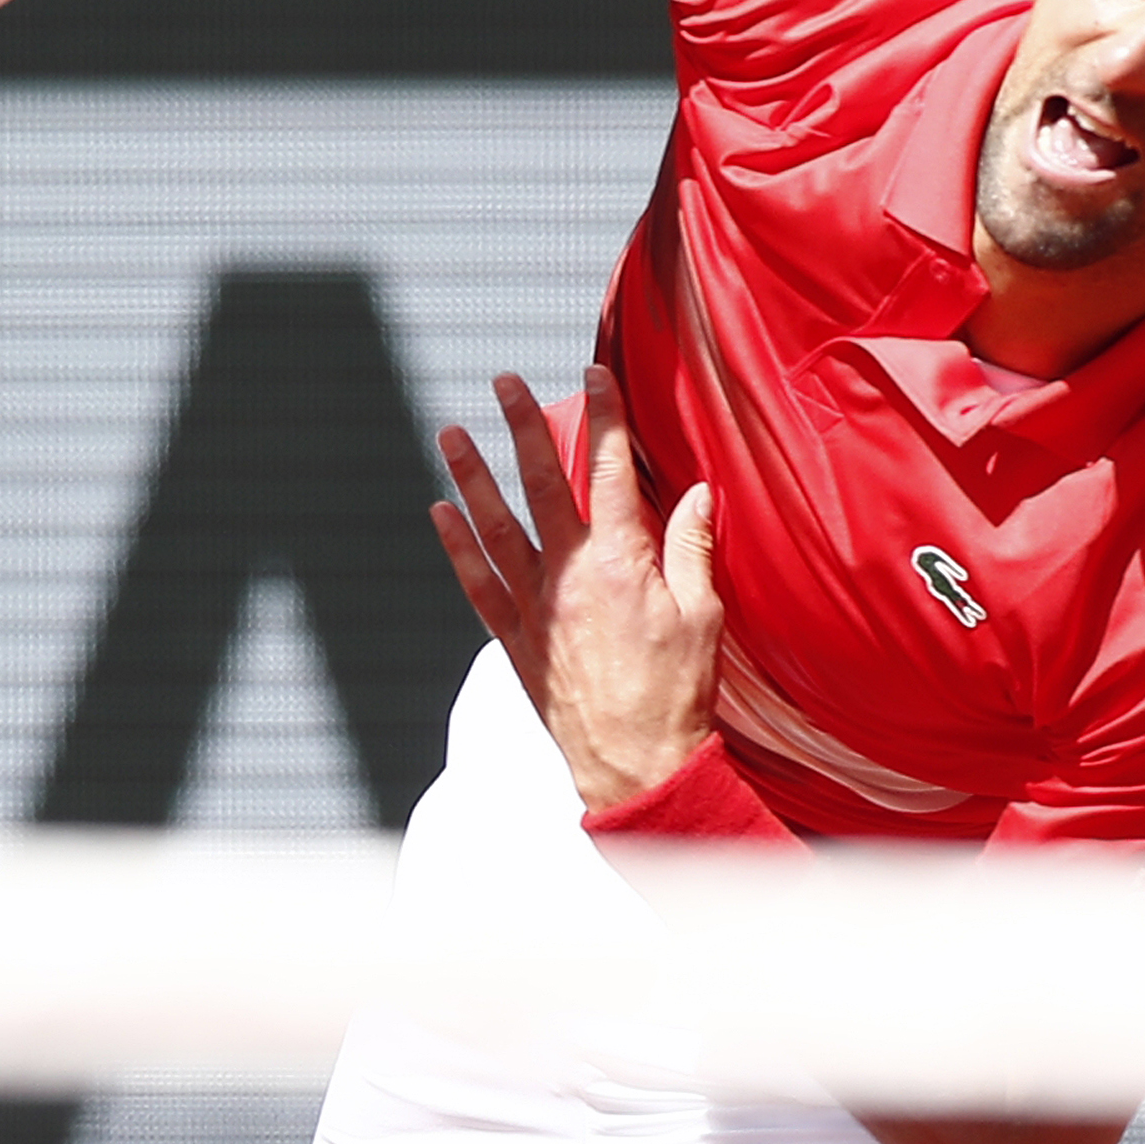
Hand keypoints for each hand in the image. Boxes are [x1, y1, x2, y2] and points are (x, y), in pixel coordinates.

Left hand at [429, 366, 721, 811]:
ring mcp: (536, 608)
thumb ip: (692, 549)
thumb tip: (697, 494)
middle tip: (504, 383)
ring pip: (495, 527)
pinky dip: (456, 547)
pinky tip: (440, 514)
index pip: (612, 471)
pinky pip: (477, 584)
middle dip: (523, 426)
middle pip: (543, 485)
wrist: (639, 767)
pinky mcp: (516, 642)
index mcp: (622, 564)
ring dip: (471, 476)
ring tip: (451, 433)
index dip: (603, 417)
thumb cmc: (679, 695)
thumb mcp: (704, 616)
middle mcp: (570, 577)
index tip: (593, 375)